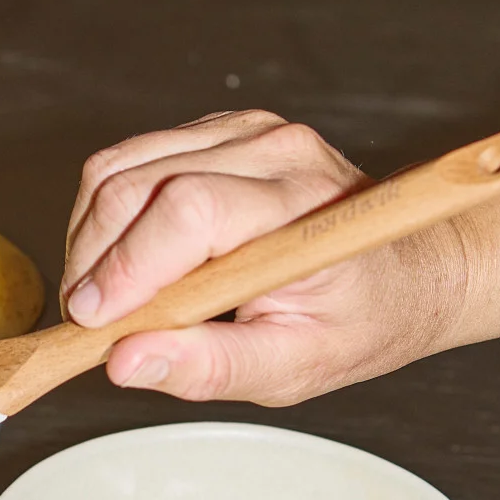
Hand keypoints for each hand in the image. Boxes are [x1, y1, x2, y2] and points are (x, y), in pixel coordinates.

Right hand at [61, 109, 467, 405]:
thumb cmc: (362, 321)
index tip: (92, 321)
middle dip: (91, 259)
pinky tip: (130, 260)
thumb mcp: (295, 368)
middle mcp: (274, 150)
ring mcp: (243, 131)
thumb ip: (210, 368)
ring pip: (118, 166)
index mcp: (303, 206)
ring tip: (106, 297)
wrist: (410, 271)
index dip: (125, 266)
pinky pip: (130, 160)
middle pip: (136, 182)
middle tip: (89, 323)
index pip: (189, 211)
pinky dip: (107, 216)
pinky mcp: (217, 131)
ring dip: (89, 237)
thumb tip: (125, 362)